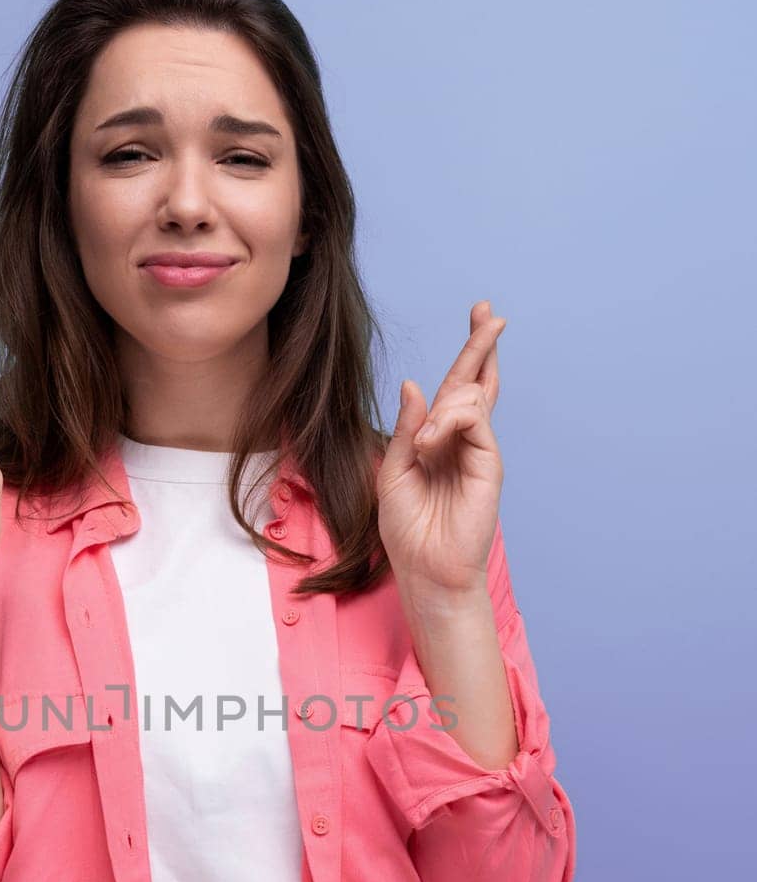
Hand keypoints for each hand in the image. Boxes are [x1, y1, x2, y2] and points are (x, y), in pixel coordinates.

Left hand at [377, 301, 506, 601]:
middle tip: (488, 312)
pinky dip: (449, 421)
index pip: (457, 388)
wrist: (426, 569)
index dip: (470, 353)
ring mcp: (478, 450)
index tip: (480, 314)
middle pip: (477, 382)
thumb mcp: (393, 471)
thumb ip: (406, 428)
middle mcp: (461, 440)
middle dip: (482, 345)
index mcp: (438, 440)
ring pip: (471, 398)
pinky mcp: (489, 463)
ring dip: (442, 409)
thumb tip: (414, 384)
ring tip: (422, 447)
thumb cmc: (407, 530)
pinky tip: (430, 444)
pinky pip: (475, 419)